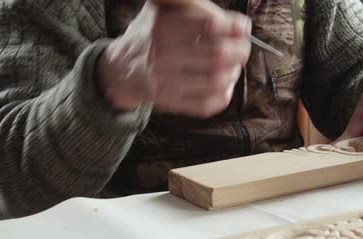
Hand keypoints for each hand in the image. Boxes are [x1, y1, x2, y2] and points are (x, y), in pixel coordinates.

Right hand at [97, 0, 251, 117]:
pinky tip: (224, 87)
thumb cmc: (151, 35)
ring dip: (233, 74)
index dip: (235, 28)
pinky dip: (223, 96)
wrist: (120, 69)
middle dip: (240, 52)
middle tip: (242, 50)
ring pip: (216, 81)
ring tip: (233, 68)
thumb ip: (194, 7)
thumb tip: (238, 24)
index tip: (242, 29)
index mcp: (164, 24)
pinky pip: (206, 105)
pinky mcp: (169, 101)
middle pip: (218, 54)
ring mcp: (166, 79)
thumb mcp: (162, 9)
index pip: (211, 25)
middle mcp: (164, 52)